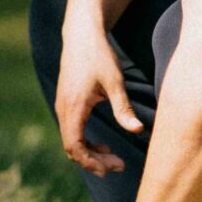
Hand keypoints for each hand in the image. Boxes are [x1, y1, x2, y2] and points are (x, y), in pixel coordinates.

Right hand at [55, 17, 143, 175]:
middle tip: (120, 166)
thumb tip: (138, 130)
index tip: (113, 167)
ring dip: (91, 154)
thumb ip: (124, 108)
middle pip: (72, 148)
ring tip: (114, 159)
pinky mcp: (67, 104)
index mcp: (73, 106)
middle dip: (94, 162)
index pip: (74, 146)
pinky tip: (105, 145)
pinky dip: (87, 143)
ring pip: (72, 142)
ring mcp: (63, 107)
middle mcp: (63, 109)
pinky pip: (73, 132)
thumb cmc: (99, 56)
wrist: (82, 35)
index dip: (91, 162)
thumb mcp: (115, 82)